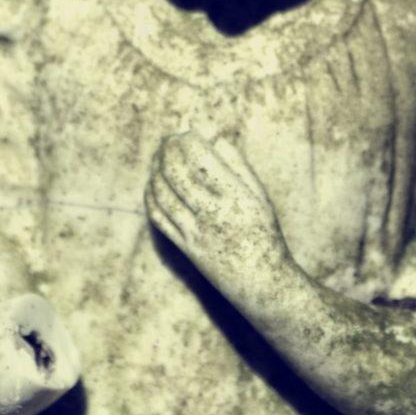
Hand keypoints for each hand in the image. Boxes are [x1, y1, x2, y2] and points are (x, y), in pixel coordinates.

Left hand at [145, 132, 292, 316]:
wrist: (263, 283)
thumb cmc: (264, 233)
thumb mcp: (259, 194)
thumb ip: (235, 162)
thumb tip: (209, 133)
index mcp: (237, 195)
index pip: (199, 155)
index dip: (187, 138)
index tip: (187, 131)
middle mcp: (214, 212)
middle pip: (176, 170)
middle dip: (167, 149)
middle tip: (168, 139)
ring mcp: (196, 231)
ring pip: (163, 192)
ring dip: (156, 169)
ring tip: (159, 157)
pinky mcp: (185, 247)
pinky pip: (159, 216)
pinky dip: (151, 195)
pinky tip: (153, 184)